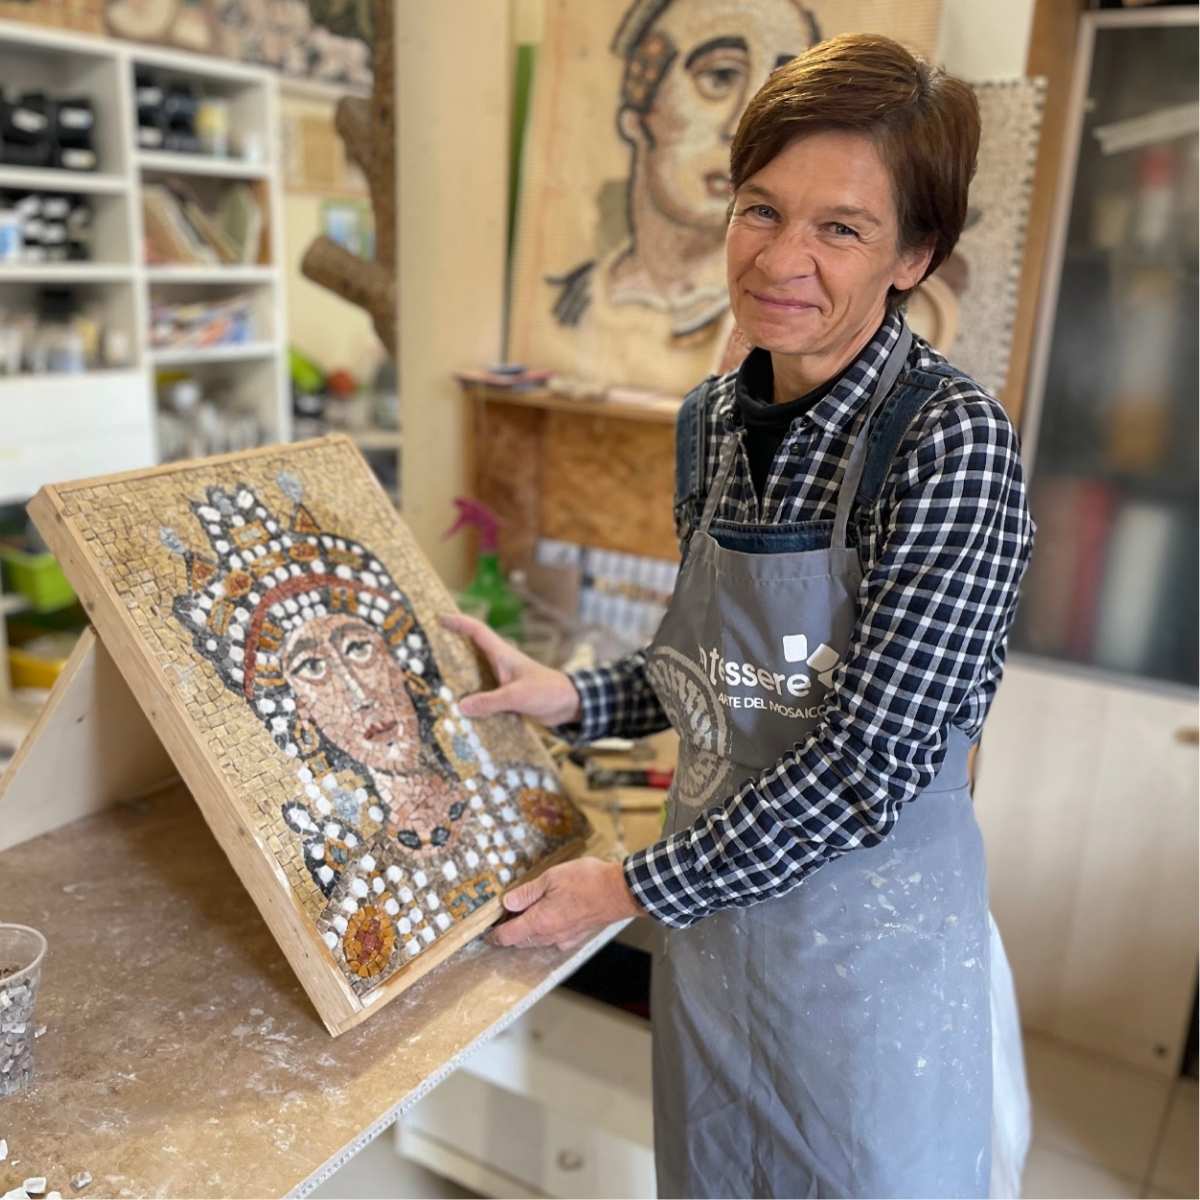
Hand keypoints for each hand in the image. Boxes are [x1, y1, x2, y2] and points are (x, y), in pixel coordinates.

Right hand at [440, 612, 581, 725]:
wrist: (569, 704)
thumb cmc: (547, 692)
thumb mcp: (517, 696)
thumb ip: (490, 702)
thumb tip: (460, 706)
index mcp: (503, 655)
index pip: (478, 631)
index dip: (459, 623)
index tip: (440, 617)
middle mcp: (500, 665)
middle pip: (471, 651)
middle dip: (451, 647)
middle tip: (428, 648)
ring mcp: (502, 680)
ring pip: (475, 674)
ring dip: (458, 676)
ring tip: (435, 680)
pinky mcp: (506, 696)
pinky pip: (483, 694)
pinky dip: (471, 699)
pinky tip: (458, 710)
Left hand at [491, 858, 644, 950]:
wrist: (621, 891)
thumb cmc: (588, 881)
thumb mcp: (551, 878)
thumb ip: (527, 892)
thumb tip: (507, 903)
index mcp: (539, 922)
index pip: (508, 936)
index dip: (495, 936)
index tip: (488, 934)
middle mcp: (550, 935)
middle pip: (521, 940)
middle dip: (511, 932)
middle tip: (506, 916)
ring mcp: (565, 938)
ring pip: (538, 941)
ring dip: (528, 932)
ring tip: (525, 914)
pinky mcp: (577, 936)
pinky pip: (554, 940)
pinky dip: (545, 932)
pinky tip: (549, 919)